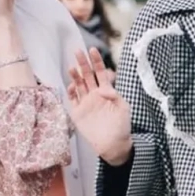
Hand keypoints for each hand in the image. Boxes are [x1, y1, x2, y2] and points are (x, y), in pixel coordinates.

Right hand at [67, 48, 132, 164]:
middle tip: (77, 52)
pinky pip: (72, 100)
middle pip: (87, 75)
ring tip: (72, 67)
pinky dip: (71, 92)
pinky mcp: (78, 113)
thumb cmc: (122, 126)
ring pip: (78, 85)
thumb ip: (115, 95)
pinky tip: (72, 86)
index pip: (100, 72)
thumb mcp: (123, 108)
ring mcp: (86, 103)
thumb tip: (105, 88)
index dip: (96, 61)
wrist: (113, 145)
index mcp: (106, 91)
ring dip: (75, 76)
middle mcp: (95, 95)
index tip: (92, 50)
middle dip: (83, 63)